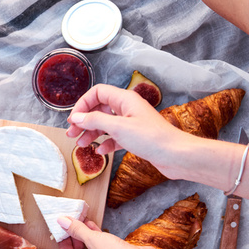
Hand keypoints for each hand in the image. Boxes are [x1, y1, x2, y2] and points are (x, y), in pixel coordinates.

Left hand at [57, 216, 167, 248]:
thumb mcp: (93, 240)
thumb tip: (63, 221)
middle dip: (75, 239)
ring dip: (87, 238)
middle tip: (71, 226)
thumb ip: (77, 230)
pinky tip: (95, 227)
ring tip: (83, 223)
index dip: (63, 243)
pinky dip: (98, 241)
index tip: (62, 232)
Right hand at [66, 84, 195, 179]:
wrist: (175, 155)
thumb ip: (95, 120)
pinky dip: (105, 143)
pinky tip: (100, 151)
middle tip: (72, 133)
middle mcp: (128, 109)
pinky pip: (115, 137)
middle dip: (84, 121)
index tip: (74, 119)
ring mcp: (131, 123)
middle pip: (99, 109)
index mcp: (125, 100)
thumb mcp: (118, 127)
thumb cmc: (152, 138)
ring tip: (81, 144)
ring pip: (105, 124)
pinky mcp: (135, 137)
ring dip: (92, 133)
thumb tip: (77, 117)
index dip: (83, 104)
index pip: (97, 93)